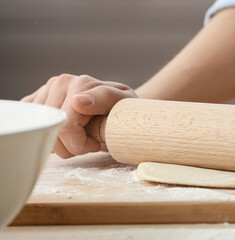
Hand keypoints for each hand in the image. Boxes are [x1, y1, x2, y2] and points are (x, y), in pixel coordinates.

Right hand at [21, 74, 136, 157]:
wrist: (116, 106)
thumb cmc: (122, 109)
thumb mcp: (125, 104)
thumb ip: (105, 98)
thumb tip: (78, 101)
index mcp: (81, 84)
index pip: (67, 127)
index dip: (80, 145)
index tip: (95, 145)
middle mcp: (61, 83)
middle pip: (52, 130)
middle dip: (70, 147)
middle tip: (88, 144)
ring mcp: (46, 90)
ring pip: (39, 130)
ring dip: (58, 143)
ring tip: (78, 137)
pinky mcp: (36, 99)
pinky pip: (30, 123)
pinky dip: (44, 135)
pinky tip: (61, 132)